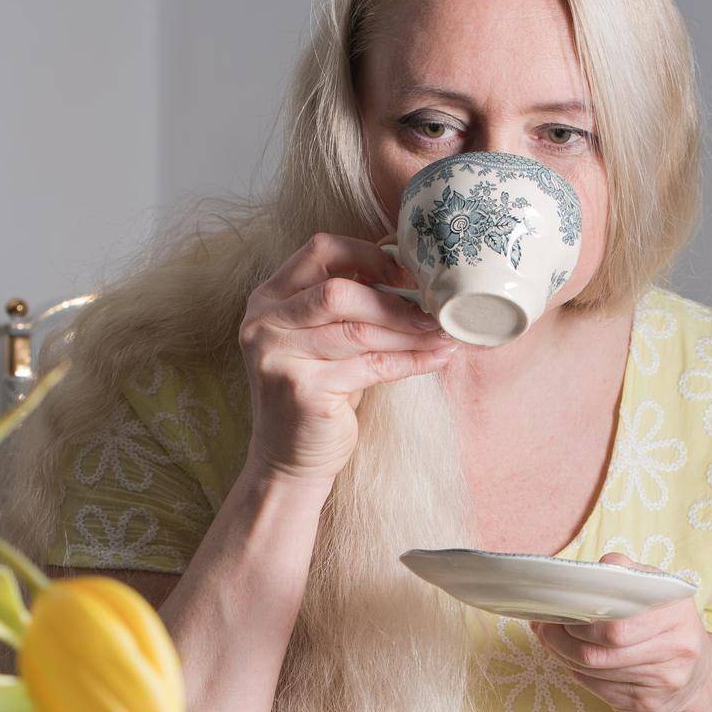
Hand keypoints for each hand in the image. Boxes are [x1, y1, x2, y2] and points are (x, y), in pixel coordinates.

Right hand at [238, 232, 456, 488]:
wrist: (289, 460)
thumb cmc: (317, 395)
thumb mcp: (324, 340)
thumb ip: (350, 305)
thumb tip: (410, 268)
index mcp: (270, 298)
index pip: (321, 251)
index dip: (370, 255)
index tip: (409, 272)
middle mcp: (266, 323)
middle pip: (339, 292)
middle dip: (394, 299)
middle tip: (436, 307)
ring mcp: (280, 357)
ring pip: (358, 331)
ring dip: (409, 332)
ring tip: (445, 333)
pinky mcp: (304, 390)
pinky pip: (371, 367)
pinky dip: (409, 361)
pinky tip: (436, 358)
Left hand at [530, 552, 711, 711]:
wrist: (695, 674)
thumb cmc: (664, 622)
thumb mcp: (655, 588)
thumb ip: (623, 573)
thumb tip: (584, 574)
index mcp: (677, 612)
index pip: (615, 628)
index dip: (579, 624)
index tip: (560, 613)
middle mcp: (677, 650)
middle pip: (599, 655)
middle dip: (562, 642)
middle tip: (545, 629)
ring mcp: (664, 682)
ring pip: (593, 674)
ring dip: (564, 658)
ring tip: (553, 642)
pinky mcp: (648, 706)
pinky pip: (599, 691)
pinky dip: (578, 675)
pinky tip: (573, 662)